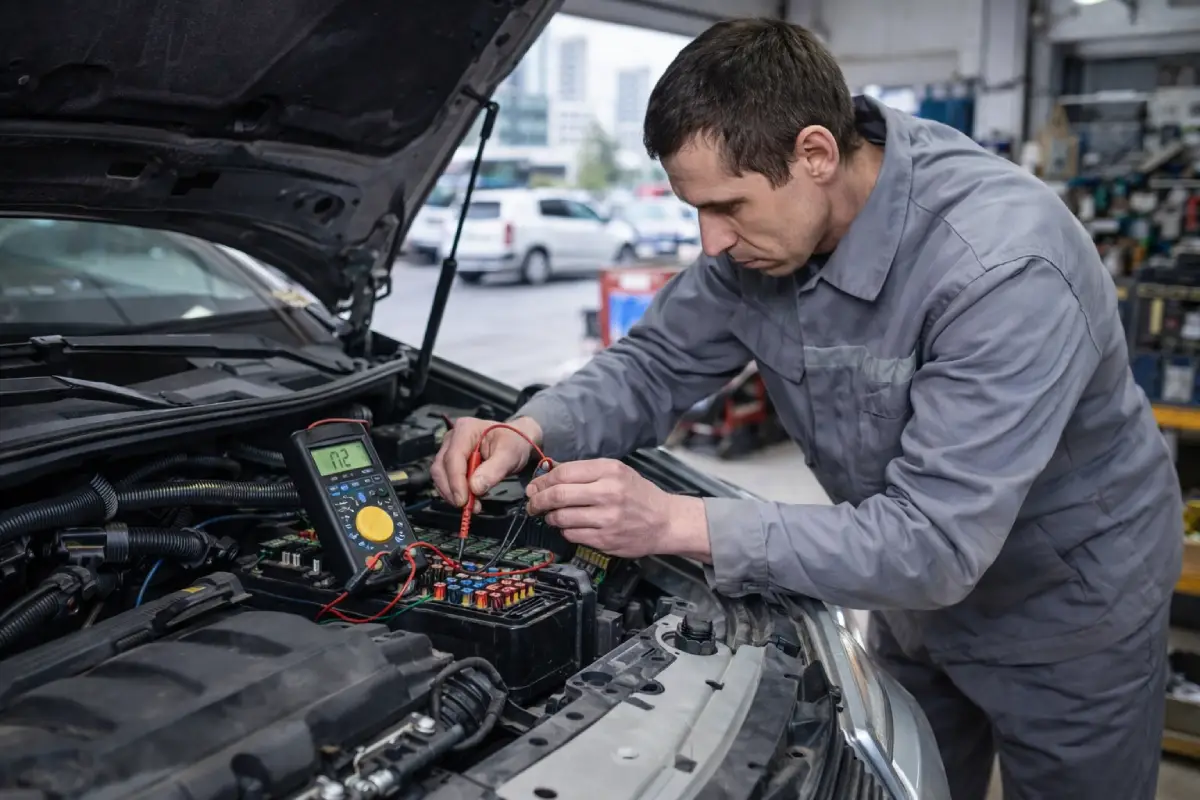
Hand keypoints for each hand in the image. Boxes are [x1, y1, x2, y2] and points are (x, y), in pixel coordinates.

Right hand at [431, 416, 543, 509]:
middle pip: (441, 467)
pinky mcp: (451, 462)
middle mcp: (452, 438)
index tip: (463, 500)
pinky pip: (446, 480)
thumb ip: (493, 470)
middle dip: (452, 490)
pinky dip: (455, 492)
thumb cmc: (513, 443)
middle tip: (467, 506)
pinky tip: (470, 500)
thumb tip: (475, 488)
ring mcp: (449, 449)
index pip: (453, 457)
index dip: (456, 481)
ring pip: (440, 475)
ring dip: (452, 494)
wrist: (516, 442)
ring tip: (472, 505)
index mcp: (465, 429)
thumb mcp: (510, 455)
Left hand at [525, 458, 711, 560]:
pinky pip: (572, 535)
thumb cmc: (639, 495)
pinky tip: (569, 526)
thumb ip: (585, 471)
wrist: (665, 521)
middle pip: (558, 495)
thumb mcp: (617, 472)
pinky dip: (565, 530)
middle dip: (538, 500)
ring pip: (562, 517)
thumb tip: (549, 472)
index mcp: (609, 471)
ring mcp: (607, 518)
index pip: (564, 472)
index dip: (542, 481)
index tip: (534, 486)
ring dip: (550, 517)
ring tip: (551, 515)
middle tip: (532, 503)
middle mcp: (608, 492)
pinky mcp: (605, 539)